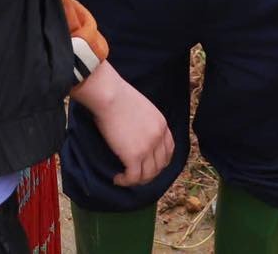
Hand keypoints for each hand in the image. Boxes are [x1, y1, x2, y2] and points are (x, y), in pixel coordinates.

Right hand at [72, 62, 174, 186]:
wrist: (109, 95)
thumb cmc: (119, 96)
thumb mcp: (142, 108)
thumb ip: (145, 123)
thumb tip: (136, 135)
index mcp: (162, 125)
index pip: (168, 150)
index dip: (160, 161)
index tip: (149, 165)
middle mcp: (159, 138)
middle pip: (160, 165)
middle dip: (149, 173)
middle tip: (135, 174)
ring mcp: (148, 148)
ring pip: (148, 175)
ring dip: (137, 180)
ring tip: (124, 178)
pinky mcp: (134, 156)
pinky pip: (133, 177)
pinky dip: (125, 181)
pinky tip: (117, 178)